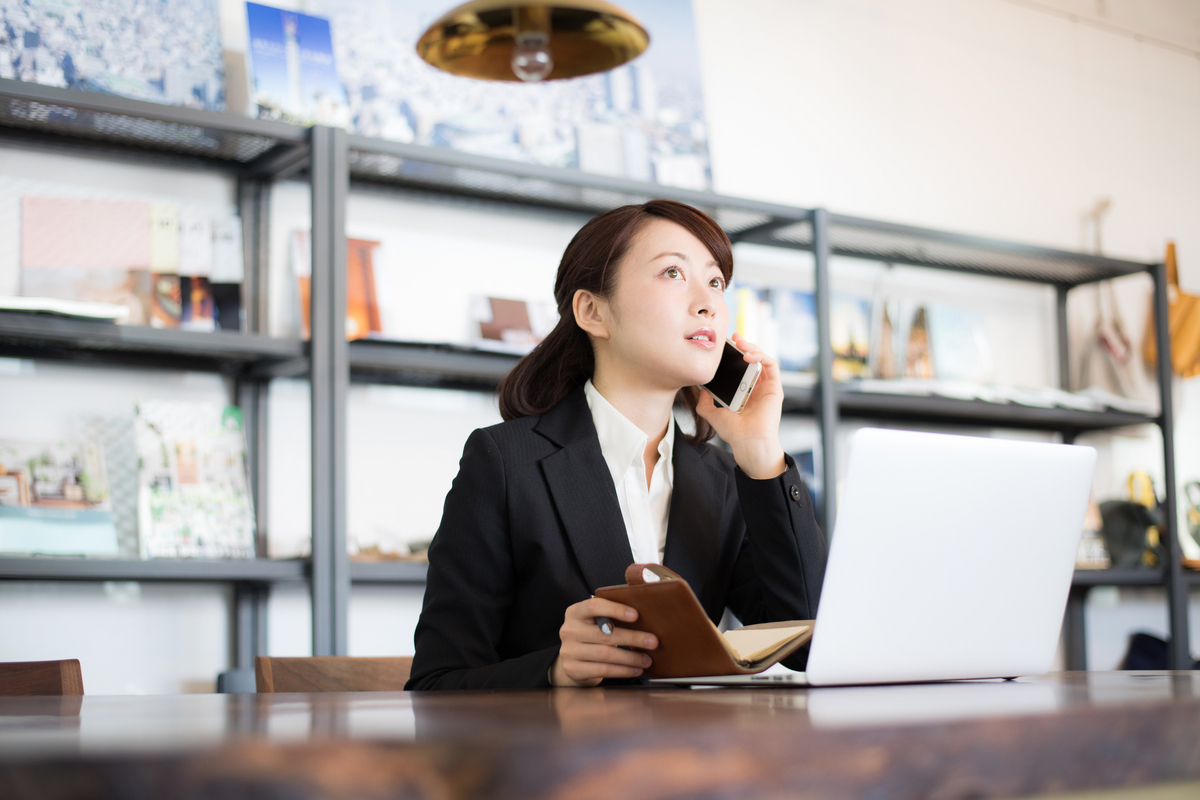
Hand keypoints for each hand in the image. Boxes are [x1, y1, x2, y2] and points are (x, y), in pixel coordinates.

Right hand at [551, 597, 657, 686]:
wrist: (572, 657)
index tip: (636, 615)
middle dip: (633, 638)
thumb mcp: (594, 620)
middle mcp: (569, 630)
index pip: (594, 606)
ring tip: (647, 659)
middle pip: (605, 634)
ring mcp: (569, 651)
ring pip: (606, 655)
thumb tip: (645, 611)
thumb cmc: (591, 633)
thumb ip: (611, 613)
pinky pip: (603, 670)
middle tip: (653, 641)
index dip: (615, 610)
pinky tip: (636, 669)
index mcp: (575, 612)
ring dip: (631, 658)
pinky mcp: (573, 669)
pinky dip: (623, 671)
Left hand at [695, 333, 786, 479]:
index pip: (740, 368)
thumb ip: (705, 403)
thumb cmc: (734, 432)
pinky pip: (771, 365)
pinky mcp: (776, 388)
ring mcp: (767, 387)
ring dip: (752, 347)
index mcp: (745, 393)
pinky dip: (761, 356)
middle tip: (732, 338)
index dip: (734, 356)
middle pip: (752, 361)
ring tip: (739, 343)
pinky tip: (748, 355)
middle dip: (743, 346)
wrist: (748, 443)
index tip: (723, 347)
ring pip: (763, 359)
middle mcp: (757, 388)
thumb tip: (700, 390)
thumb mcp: (713, 415)